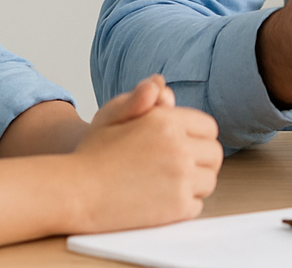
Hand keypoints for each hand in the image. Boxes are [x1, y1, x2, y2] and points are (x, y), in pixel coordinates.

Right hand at [69, 82, 221, 233]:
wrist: (76, 191)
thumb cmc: (92, 152)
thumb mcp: (112, 114)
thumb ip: (140, 97)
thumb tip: (160, 85)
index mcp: (167, 120)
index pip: (208, 128)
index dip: (197, 137)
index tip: (183, 145)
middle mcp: (179, 146)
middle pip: (214, 155)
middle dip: (200, 161)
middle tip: (177, 167)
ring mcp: (181, 177)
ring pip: (209, 181)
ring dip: (194, 183)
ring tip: (166, 183)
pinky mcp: (178, 206)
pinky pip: (197, 205)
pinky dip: (183, 205)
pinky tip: (161, 200)